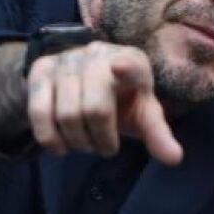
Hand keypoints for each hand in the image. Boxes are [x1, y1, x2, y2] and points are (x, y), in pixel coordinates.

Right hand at [26, 41, 183, 164]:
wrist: (82, 81)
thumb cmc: (121, 100)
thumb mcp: (142, 115)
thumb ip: (158, 135)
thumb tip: (175, 159)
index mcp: (132, 61)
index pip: (129, 65)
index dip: (125, 68)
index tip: (120, 67)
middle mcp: (98, 54)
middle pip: (94, 108)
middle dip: (100, 140)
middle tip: (104, 148)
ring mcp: (66, 60)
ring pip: (66, 114)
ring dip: (78, 142)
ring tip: (86, 144)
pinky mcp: (41, 70)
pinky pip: (39, 112)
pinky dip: (50, 139)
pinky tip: (61, 148)